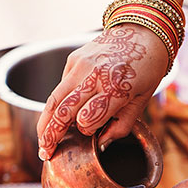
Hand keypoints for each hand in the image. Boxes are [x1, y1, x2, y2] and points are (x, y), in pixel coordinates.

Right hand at [36, 24, 168, 159]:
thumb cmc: (146, 70)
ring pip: (55, 99)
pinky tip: (58, 116)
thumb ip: (123, 125)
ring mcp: (81, 65)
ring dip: (44, 122)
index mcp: (116, 88)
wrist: (143, 33)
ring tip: (42, 140)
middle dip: (53, 135)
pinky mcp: (74, 59)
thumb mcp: (141, 100)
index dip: (86, 131)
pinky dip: (57, 104)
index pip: (89, 118)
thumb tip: (101, 145)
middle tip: (46, 153)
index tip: (90, 134)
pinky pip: (61, 86)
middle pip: (65, 111)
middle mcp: (95, 76)